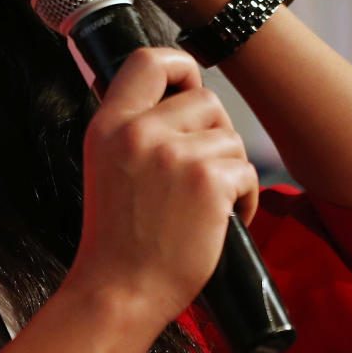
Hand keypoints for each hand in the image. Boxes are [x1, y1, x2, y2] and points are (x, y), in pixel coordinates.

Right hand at [67, 47, 258, 325]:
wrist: (118, 293)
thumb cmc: (117, 238)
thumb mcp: (103, 165)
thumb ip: (129, 128)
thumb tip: (170, 94)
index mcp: (108, 124)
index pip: (148, 59)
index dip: (180, 67)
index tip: (188, 90)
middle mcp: (139, 131)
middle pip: (205, 99)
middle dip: (215, 132)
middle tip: (203, 169)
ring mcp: (175, 155)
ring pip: (230, 138)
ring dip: (230, 170)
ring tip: (208, 205)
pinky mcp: (208, 182)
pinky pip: (248, 171)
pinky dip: (245, 199)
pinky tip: (223, 222)